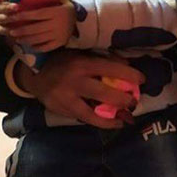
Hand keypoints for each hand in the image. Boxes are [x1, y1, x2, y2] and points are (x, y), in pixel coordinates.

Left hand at [0, 0, 75, 51]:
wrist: (84, 21)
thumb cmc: (68, 10)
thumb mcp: (63, 1)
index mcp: (56, 13)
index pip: (36, 14)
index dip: (23, 16)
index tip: (12, 16)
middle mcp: (57, 24)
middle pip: (34, 29)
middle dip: (20, 30)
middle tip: (10, 31)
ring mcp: (58, 35)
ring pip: (38, 39)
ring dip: (25, 39)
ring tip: (16, 38)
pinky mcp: (60, 43)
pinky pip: (45, 47)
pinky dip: (35, 46)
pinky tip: (29, 44)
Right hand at [17, 50, 145, 128]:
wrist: (34, 74)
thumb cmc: (64, 60)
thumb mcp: (82, 54)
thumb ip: (103, 59)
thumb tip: (127, 66)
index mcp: (82, 64)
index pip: (110, 69)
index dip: (129, 75)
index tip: (142, 80)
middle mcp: (74, 82)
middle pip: (103, 94)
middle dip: (122, 100)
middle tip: (134, 103)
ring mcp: (65, 99)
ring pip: (91, 114)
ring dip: (109, 119)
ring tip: (123, 121)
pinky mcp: (60, 111)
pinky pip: (82, 118)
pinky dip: (96, 121)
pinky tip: (108, 123)